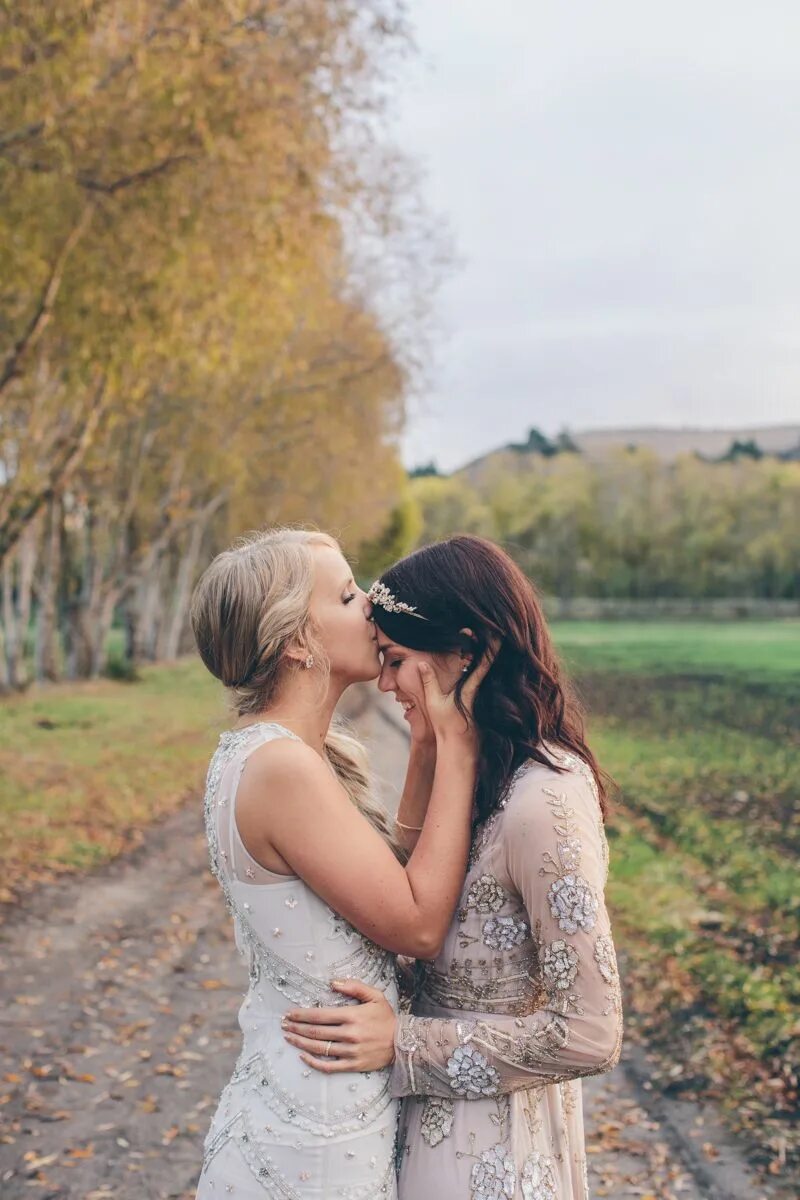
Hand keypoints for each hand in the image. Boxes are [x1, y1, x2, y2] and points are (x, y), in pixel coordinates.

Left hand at [281, 980, 395, 1072]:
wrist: (403, 1043)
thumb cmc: (386, 1018)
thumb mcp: (375, 996)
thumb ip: (354, 987)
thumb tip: (332, 983)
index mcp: (352, 1016)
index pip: (320, 1015)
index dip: (302, 1014)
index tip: (290, 1013)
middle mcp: (349, 1034)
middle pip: (316, 1032)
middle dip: (297, 1027)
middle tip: (283, 1025)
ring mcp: (350, 1052)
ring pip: (319, 1048)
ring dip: (300, 1042)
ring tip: (288, 1037)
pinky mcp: (353, 1065)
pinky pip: (329, 1066)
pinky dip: (313, 1062)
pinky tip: (303, 1055)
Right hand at [414, 638, 498, 745]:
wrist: (459, 747)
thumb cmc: (446, 725)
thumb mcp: (434, 702)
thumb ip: (429, 682)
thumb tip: (421, 663)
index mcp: (470, 688)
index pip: (483, 665)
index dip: (491, 650)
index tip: (499, 635)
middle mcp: (479, 691)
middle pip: (488, 665)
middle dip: (492, 648)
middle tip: (499, 632)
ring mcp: (481, 698)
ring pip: (485, 674)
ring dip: (488, 659)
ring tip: (493, 642)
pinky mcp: (480, 703)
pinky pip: (481, 683)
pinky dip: (482, 671)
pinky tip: (481, 664)